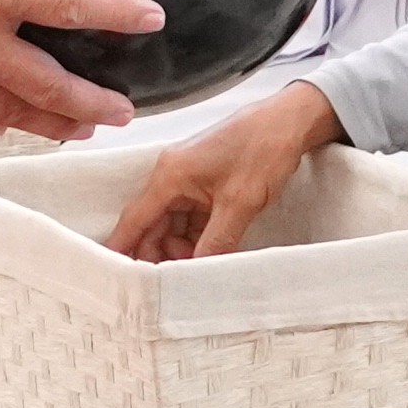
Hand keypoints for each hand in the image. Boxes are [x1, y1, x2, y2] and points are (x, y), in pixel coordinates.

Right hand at [112, 82, 338, 261]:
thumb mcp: (239, 203)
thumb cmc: (262, 150)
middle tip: (176, 284)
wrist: (289, 122)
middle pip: (152, 225)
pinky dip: (198, 237)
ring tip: (202, 269)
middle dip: (161, 254)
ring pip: (173, 224)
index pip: (135, 219)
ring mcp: (188, 180)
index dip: (123, 248)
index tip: (117, 278)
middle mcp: (171, 176)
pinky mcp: (205, 184)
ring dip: (182, 248)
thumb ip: (215, 242)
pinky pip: (191, 218)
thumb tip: (197, 275)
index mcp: (170, 176)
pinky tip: (211, 254)